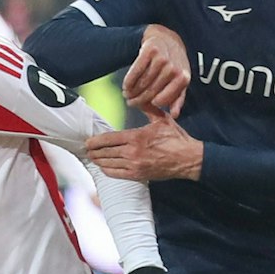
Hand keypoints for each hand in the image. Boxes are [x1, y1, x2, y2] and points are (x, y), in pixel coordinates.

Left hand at [85, 110, 203, 180]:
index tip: (88, 141)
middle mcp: (132, 152)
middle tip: (86, 150)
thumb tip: (138, 97)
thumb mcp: (162, 119)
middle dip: (94, 151)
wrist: (188, 159)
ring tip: (92, 158)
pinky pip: (117, 174)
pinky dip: (107, 171)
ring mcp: (134, 165)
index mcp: (136, 137)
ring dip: (98, 161)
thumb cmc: (176, 139)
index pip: (109, 139)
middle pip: (105, 152)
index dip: (95, 141)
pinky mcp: (138, 175)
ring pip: (109, 164)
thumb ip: (147, 108)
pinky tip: (103, 167)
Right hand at [124, 24, 189, 115]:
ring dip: (132, 91)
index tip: (142, 107)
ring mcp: (162, 58)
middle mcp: (173, 68)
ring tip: (127, 95)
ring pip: (142, 82)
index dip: (150, 105)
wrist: (167, 40)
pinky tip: (125, 86)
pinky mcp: (150, 51)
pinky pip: (136, 70)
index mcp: (183, 78)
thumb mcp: (180, 82)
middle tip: (130, 103)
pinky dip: (129, 80)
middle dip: (138, 100)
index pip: (162, 99)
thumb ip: (178, 99)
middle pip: (151, 91)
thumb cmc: (173, 65)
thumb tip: (175, 115)